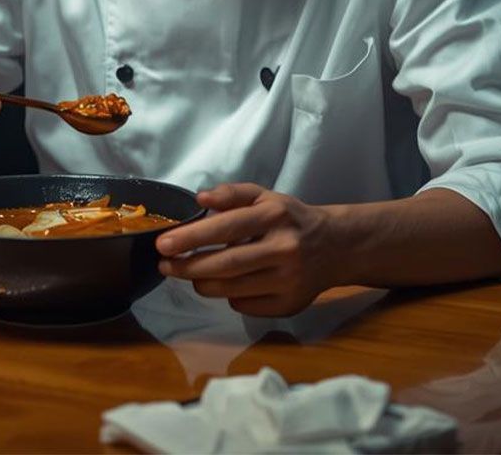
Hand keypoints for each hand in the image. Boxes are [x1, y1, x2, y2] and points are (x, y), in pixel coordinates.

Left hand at [155, 183, 335, 316]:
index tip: (164, 244)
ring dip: (202, 284)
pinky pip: (245, 306)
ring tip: (190, 275)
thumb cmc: (291, 220)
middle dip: (188, 267)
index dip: (191, 237)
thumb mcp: (266, 197)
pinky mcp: (289, 304)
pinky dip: (229, 297)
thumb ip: (232, 194)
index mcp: (275, 216)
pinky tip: (228, 285)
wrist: (336, 247)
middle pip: (226, 265)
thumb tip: (200, 198)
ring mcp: (288, 280)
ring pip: (231, 289)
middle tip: (165, 265)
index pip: (226, 228)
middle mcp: (284, 249)